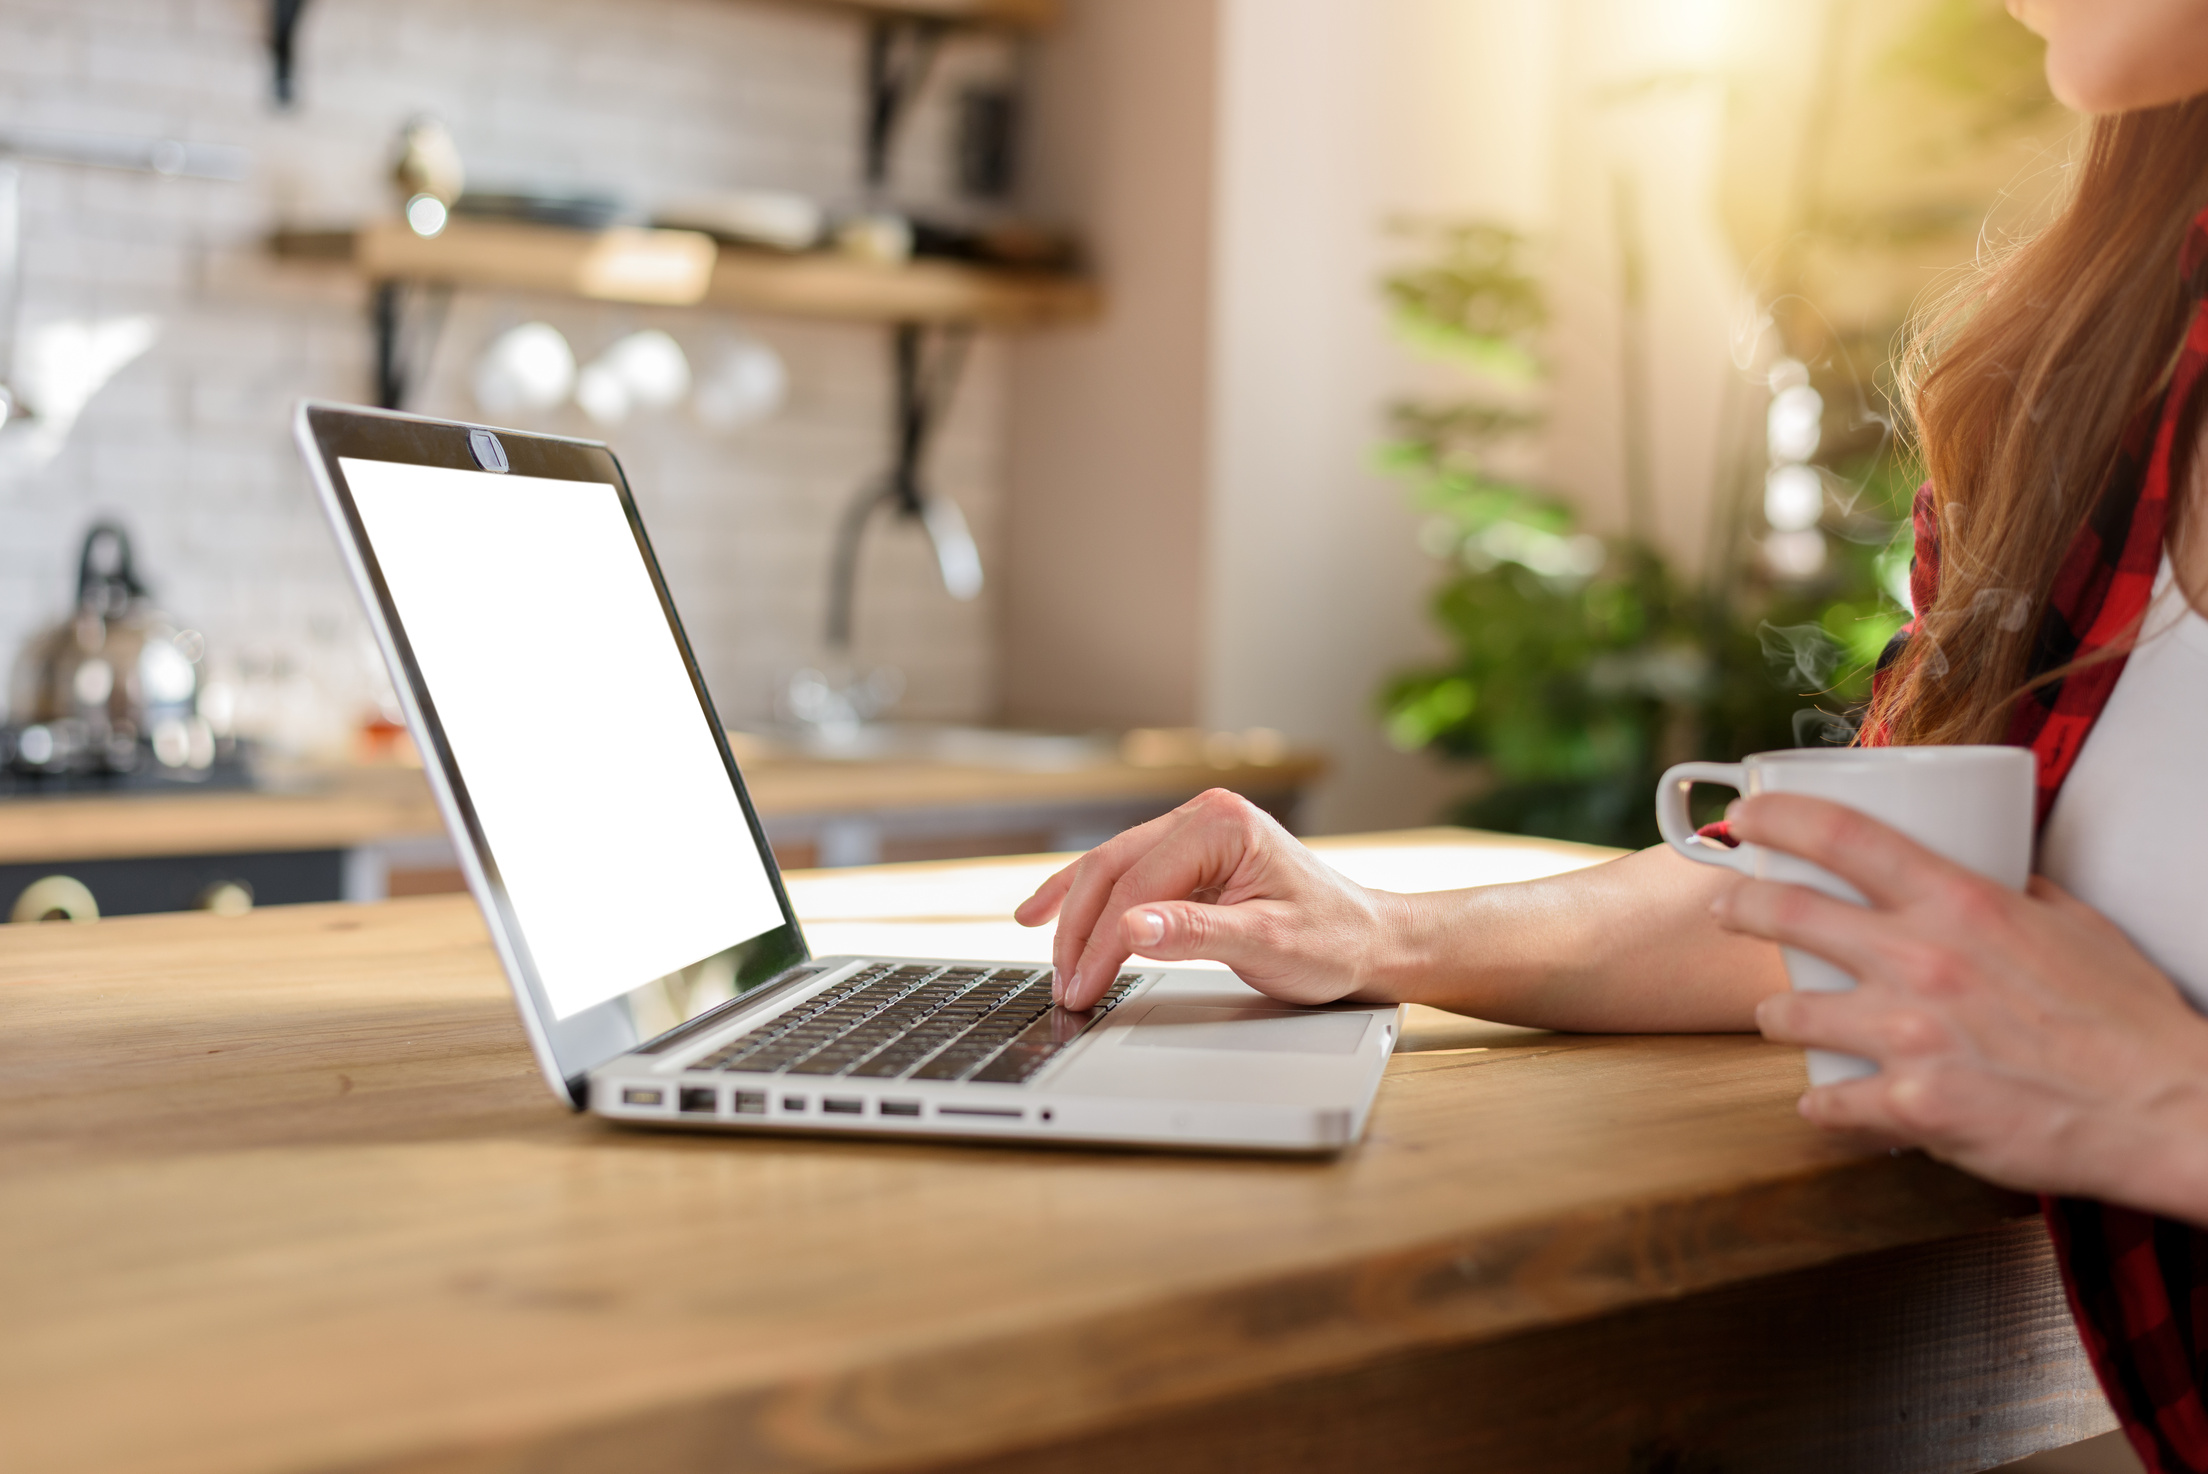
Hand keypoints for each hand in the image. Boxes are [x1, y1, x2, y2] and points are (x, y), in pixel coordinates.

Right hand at [1012, 789, 1404, 1009]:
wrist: (1371, 941)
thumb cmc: (1334, 940)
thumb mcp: (1268, 944)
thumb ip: (1196, 934)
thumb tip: (1130, 927)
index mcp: (1222, 824)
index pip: (1137, 886)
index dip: (1099, 942)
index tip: (1080, 989)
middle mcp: (1204, 815)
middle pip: (1112, 869)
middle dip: (1078, 931)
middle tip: (1062, 987)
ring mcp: (1195, 833)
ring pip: (1110, 869)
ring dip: (1075, 916)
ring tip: (1049, 959)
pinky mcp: (1191, 857)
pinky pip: (1126, 876)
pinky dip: (1088, 900)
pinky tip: (1048, 911)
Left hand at [1712, 792, 2207, 1217]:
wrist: (2169, 1109)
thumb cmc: (2129, 1020)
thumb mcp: (2076, 925)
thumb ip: (2019, 893)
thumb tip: (1992, 870)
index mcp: (1962, 904)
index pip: (1844, 836)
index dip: (1780, 817)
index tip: (1749, 817)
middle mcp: (1923, 961)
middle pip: (1787, 914)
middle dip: (1741, 906)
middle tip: (1730, 907)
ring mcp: (1911, 1035)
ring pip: (1788, 1014)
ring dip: (1776, 1014)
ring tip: (1779, 1015)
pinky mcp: (1913, 1107)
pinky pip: (1828, 1102)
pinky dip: (1822, 1105)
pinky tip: (1826, 1102)